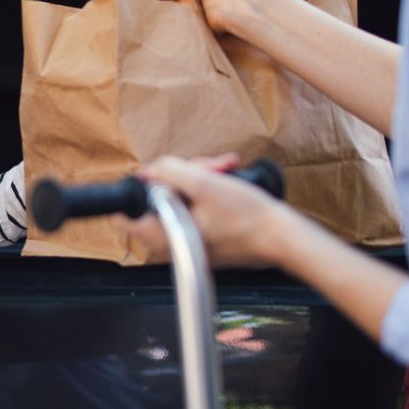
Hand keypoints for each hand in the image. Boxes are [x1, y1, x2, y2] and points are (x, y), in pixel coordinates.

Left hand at [140, 155, 296, 268]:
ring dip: (201, 176)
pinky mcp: (207, 233)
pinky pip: (197, 204)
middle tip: (205, 167)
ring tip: (225, 167)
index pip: (125, 216)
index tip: (157, 174)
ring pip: (181, 197)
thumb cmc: (247, 216)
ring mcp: (190, 237)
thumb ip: (169, 172)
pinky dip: (210, 188)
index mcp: (164, 235)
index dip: (137, 188)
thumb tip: (149, 171)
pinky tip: (228, 174)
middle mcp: (173, 241)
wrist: (282, 236)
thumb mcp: (204, 183)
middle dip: (182, 174)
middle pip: (159, 198)